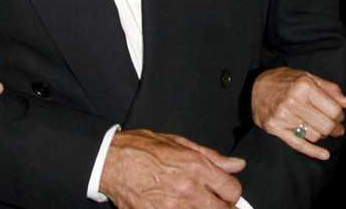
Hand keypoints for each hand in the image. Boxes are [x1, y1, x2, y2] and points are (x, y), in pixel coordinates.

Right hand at [99, 129, 244, 208]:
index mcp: (196, 167)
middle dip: (222, 207)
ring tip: (190, 201)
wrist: (109, 162)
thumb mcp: (178, 143)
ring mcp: (173, 208)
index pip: (232, 190)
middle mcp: (188, 189)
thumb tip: (236, 164)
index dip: (231, 192)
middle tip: (213, 202)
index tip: (226, 193)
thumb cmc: (140, 148)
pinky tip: (174, 206)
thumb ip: (211, 156)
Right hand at [251, 67, 345, 159]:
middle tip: (336, 127)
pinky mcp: (275, 128)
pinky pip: (298, 144)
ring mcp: (283, 117)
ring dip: (322, 135)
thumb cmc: (283, 81)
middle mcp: (293, 101)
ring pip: (314, 135)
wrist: (254, 86)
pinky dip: (313, 152)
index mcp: (304, 86)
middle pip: (326, 125)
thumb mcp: (307, 76)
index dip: (340, 115)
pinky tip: (325, 155)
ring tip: (322, 129)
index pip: (333, 110)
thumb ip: (329, 88)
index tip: (338, 115)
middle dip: (335, 128)